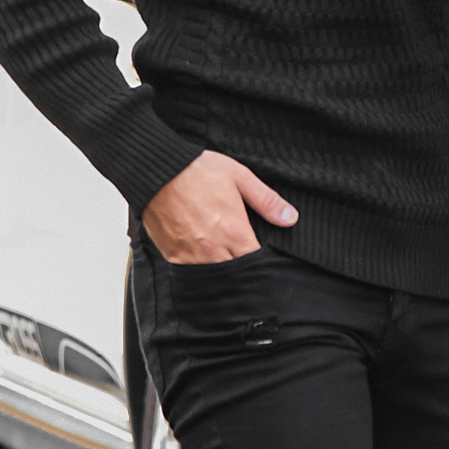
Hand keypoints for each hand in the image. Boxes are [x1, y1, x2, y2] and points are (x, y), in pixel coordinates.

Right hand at [142, 150, 297, 263]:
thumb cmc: (198, 170)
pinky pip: (191, 273)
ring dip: (222, 271)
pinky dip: (200, 269)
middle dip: (244, 269)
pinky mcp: (173, 256)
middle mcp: (213, 251)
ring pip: (214, 278)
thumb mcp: (240, 177)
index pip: (256, 264)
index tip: (264, 257)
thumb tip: (290, 218)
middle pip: (237, 275)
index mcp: (234, 233)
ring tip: (225, 257)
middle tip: (244, 258)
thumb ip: (267, 201)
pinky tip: (204, 257)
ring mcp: (191, 256)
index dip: (263, 263)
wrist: (158, 170)